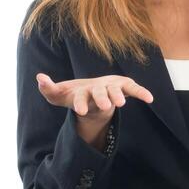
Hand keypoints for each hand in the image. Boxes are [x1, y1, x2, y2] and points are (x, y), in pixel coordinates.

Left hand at [35, 73, 154, 148]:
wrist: (92, 92)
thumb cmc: (75, 95)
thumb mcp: (59, 95)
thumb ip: (49, 89)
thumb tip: (39, 77)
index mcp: (82, 90)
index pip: (80, 97)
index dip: (80, 103)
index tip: (79, 111)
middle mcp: (98, 87)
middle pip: (100, 92)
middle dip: (102, 98)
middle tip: (105, 106)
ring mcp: (112, 86)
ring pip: (116, 90)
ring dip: (119, 95)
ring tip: (121, 104)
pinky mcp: (124, 87)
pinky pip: (134, 89)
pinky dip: (141, 92)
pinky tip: (150, 99)